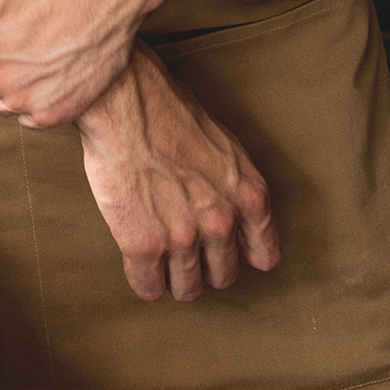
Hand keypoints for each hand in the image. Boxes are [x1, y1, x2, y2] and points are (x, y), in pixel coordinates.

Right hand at [76, 42, 280, 301]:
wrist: (125, 101)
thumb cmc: (168, 112)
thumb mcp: (224, 148)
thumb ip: (235, 189)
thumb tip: (236, 219)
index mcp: (249, 197)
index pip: (264, 255)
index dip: (243, 254)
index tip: (226, 250)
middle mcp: (222, 223)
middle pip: (223, 276)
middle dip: (205, 266)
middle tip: (186, 250)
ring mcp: (183, 238)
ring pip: (187, 288)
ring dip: (174, 277)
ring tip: (161, 260)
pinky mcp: (143, 244)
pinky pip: (148, 287)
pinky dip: (144, 280)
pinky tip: (139, 263)